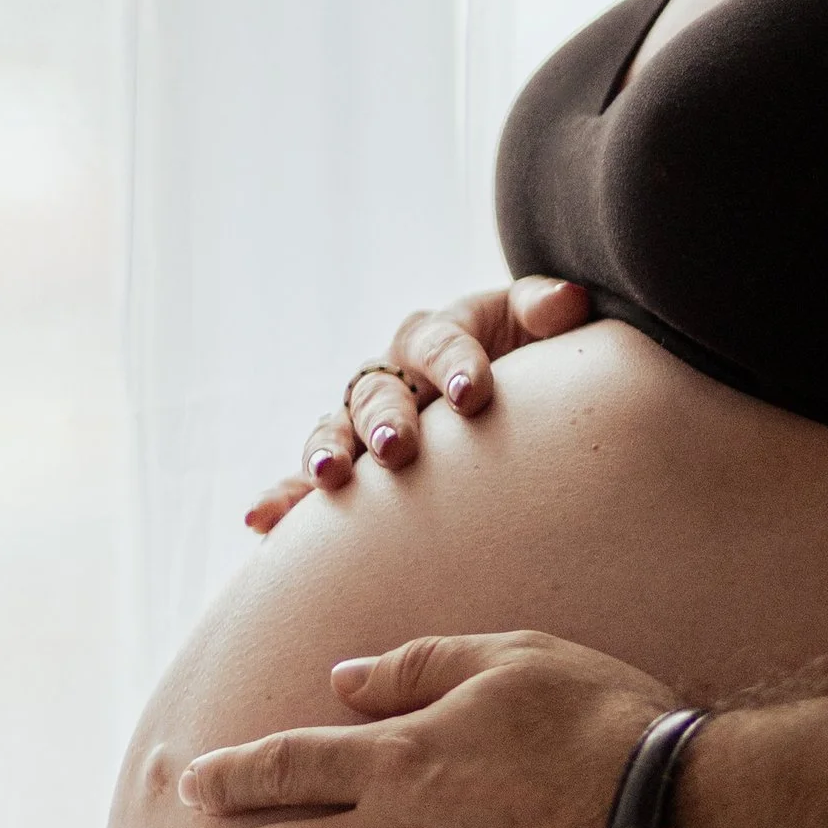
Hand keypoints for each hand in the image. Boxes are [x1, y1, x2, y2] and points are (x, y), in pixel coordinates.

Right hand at [245, 275, 591, 534]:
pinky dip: (284, 500)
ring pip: (334, 431)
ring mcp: (359, 419)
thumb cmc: (525, 360)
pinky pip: (305, 483)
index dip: (455, 363)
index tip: (474, 392)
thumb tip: (566, 303)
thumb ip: (545, 310)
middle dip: (387, 418)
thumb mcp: (535, 328)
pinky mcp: (345, 464)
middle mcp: (389, 374)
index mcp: (436, 335)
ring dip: (328, 452)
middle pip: (379, 391)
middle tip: (399, 446)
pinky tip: (261, 523)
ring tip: (329, 476)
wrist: (504, 399)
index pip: (441, 341)